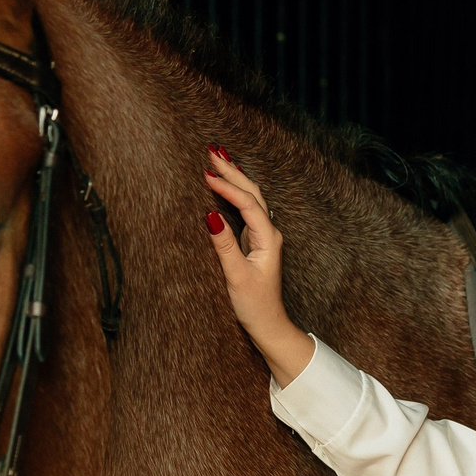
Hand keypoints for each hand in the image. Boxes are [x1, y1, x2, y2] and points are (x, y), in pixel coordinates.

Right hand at [203, 147, 315, 383]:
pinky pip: (247, 208)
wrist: (268, 324)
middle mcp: (270, 233)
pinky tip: (229, 184)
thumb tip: (209, 215)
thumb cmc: (254, 305)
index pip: (247, 203)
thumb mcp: (236, 276)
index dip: (227, 187)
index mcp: (268, 238)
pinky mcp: (256, 242)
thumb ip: (224, 245)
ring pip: (252, 198)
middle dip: (232, 170)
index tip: (205, 174)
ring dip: (235, 176)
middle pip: (252, 193)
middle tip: (212, 150)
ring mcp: (264, 236)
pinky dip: (236, 192)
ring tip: (220, 157)